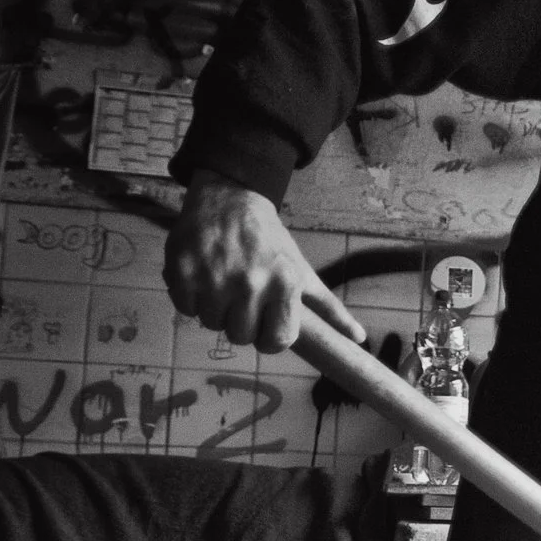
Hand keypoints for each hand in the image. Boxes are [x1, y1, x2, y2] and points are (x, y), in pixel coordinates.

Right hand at [165, 170, 365, 352]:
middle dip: (241, 322)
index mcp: (284, 284)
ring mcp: (213, 279)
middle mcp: (249, 283)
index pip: (276, 342)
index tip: (265, 321)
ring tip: (223, 281)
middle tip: (242, 296)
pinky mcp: (181, 273)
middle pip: (241, 337)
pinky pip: (186, 309)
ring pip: (212, 325)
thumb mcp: (303, 271)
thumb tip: (359, 338)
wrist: (229, 198)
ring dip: (216, 310)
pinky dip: (191, 298)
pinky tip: (202, 275)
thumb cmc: (270, 241)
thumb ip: (330, 309)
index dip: (269, 336)